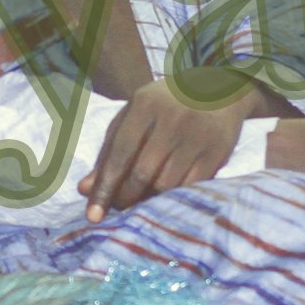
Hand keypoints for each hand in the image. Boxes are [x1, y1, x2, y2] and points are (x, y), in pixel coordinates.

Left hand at [80, 78, 264, 219]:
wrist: (219, 89)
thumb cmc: (164, 106)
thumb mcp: (133, 117)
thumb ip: (109, 151)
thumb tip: (85, 189)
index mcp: (145, 105)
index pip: (120, 154)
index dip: (104, 187)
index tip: (93, 216)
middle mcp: (173, 119)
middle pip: (142, 174)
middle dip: (125, 198)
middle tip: (118, 208)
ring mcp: (198, 135)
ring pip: (167, 185)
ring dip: (148, 202)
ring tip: (139, 204)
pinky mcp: (218, 151)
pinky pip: (191, 187)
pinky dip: (174, 199)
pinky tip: (165, 200)